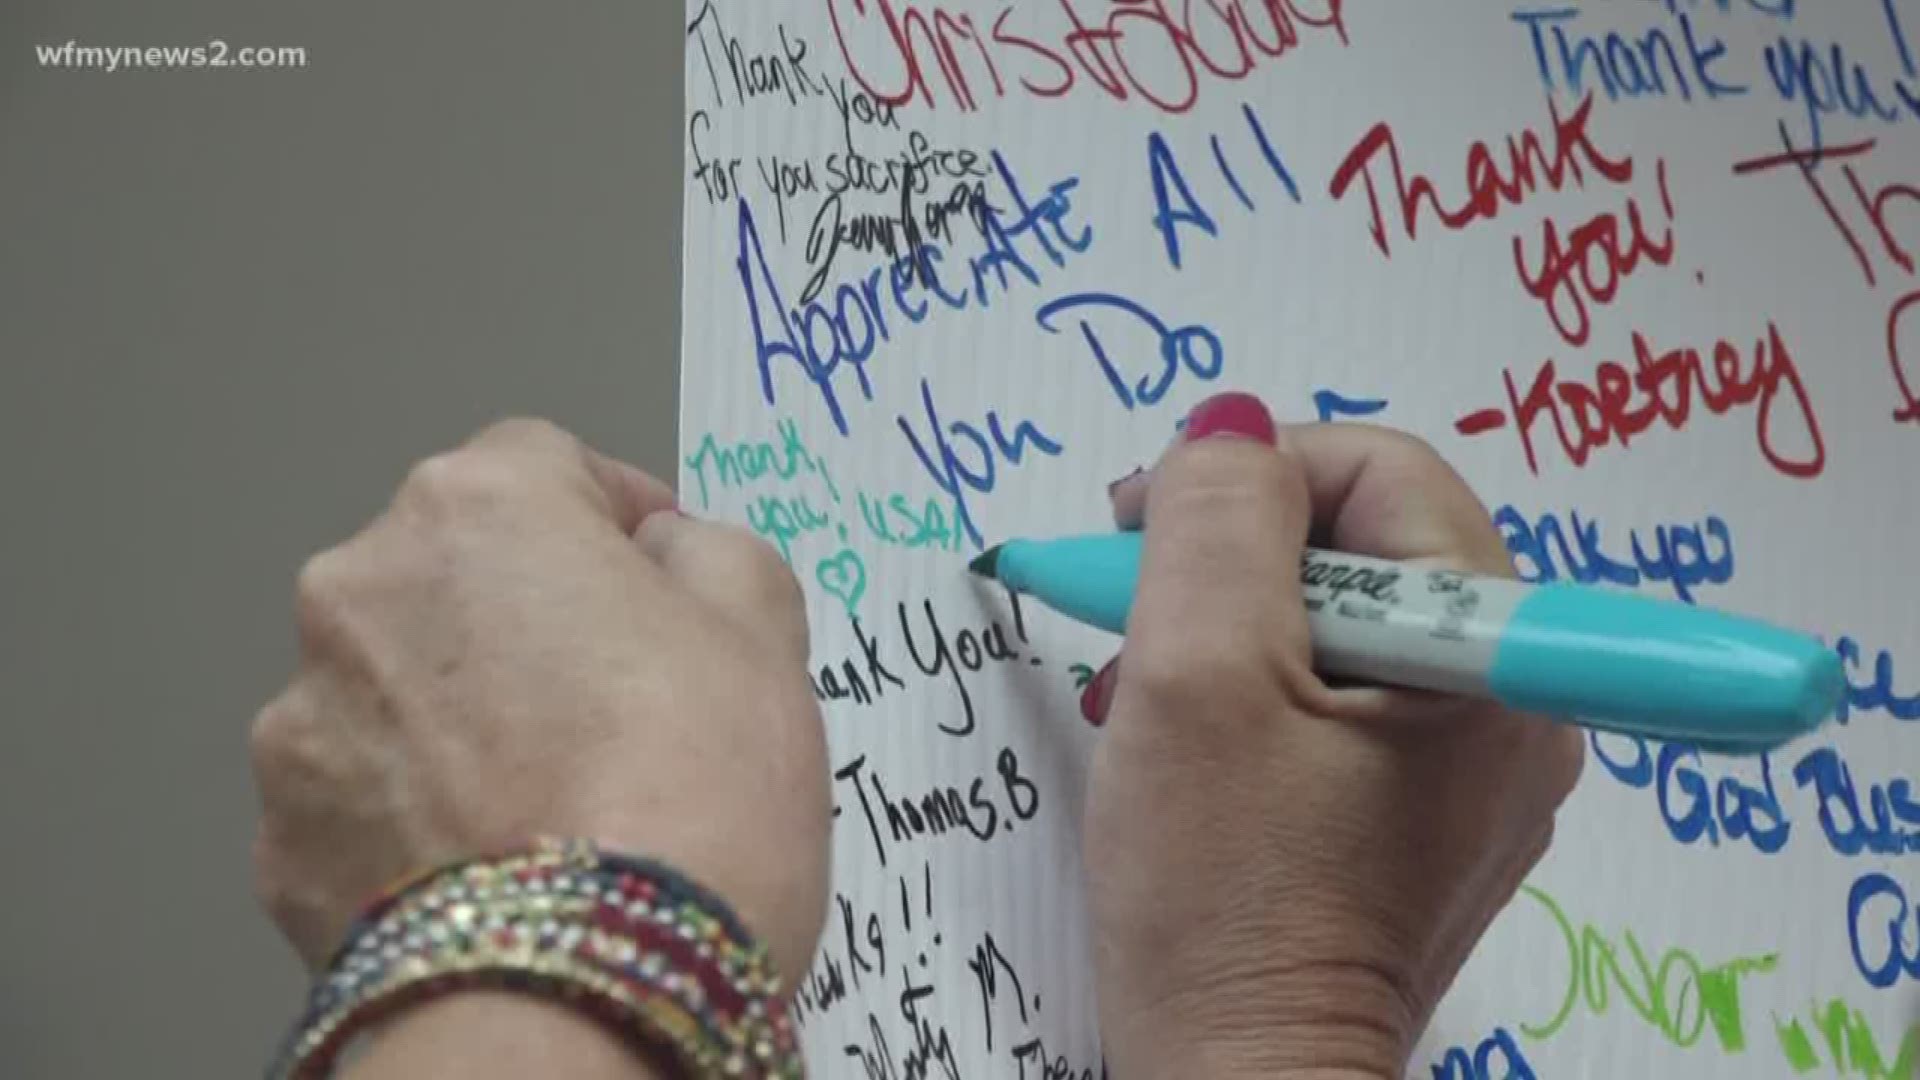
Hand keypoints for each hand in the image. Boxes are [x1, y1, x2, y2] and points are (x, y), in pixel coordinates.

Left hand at [248, 419, 831, 989]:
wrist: (588, 995)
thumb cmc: (690, 794)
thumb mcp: (765, 631)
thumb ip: (715, 554)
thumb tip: (669, 556)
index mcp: (478, 507)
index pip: (548, 464)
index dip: (619, 518)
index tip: (664, 578)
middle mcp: (361, 591)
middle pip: (460, 575)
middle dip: (534, 617)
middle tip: (623, 700)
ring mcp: (305, 723)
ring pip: (401, 689)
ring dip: (465, 716)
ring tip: (560, 799)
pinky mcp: (284, 844)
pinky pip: (367, 799)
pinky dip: (423, 816)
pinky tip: (506, 863)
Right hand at [1081, 393, 1583, 1077]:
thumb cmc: (1225, 896)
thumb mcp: (1197, 674)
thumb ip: (1216, 516)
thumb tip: (1230, 424)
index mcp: (1489, 655)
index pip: (1377, 471)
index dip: (1246, 472)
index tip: (1137, 522)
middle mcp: (1512, 704)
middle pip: (1362, 545)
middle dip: (1231, 554)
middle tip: (1129, 601)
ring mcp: (1474, 769)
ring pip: (1342, 623)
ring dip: (1231, 624)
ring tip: (1145, 684)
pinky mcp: (1423, 818)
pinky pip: (1344, 701)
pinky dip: (1258, 692)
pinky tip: (1188, 737)